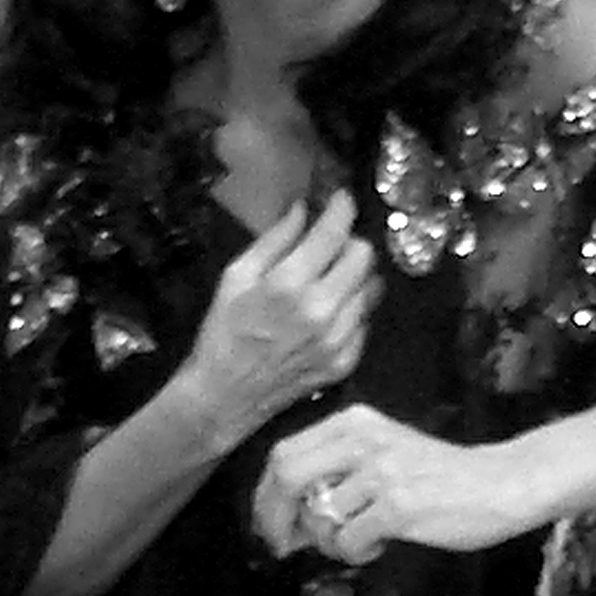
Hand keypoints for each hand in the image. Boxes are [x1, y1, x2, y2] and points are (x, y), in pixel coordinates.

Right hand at [178, 191, 378, 439]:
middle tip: (330, 246)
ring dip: (354, 276)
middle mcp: (322, 310)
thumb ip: (274, 240)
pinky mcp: (346, 362)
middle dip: (349, 242)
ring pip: (371, 287)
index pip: (335, 232)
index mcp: (289, 284)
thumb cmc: (223, 331)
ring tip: (330, 280)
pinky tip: (327, 313)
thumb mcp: (235, 277)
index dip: (342, 207)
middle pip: (364, 255)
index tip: (341, 198)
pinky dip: (352, 309)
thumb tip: (303, 209)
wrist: (226, 397)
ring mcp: (339, 339)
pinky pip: (366, 320)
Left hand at [254, 406, 535, 563]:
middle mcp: (362, 440)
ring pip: (319, 517)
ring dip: (329, 543)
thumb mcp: (384, 453)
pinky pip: (348, 540)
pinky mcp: (398, 505)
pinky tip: (378, 546)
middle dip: (276, 519)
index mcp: (353, 422)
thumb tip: (288, 519)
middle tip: (285, 547)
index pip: (284, 453)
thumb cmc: (441, 475)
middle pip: (287, 476)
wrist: (501, 483)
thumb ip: (337, 474)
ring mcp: (380, 472)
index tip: (270, 525)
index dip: (267, 495)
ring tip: (358, 542)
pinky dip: (354, 553)